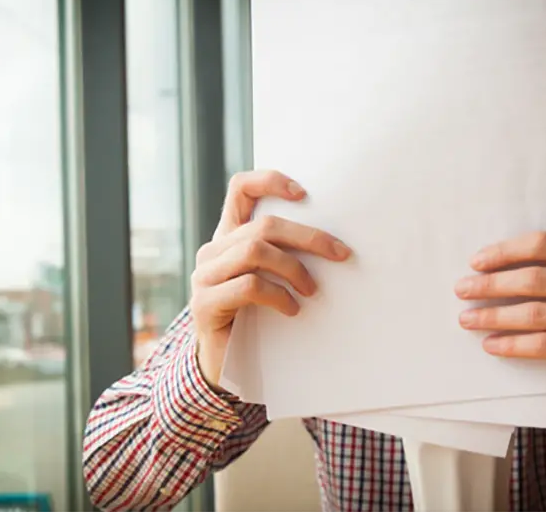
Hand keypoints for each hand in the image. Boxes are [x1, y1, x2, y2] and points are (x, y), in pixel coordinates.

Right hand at [190, 170, 350, 389]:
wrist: (221, 366)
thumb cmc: (254, 319)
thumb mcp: (269, 280)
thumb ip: (283, 257)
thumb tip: (334, 244)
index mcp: (228, 237)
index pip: (241, 189)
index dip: (270, 181)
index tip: (304, 194)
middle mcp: (213, 251)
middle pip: (263, 226)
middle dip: (309, 237)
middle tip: (340, 254)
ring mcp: (205, 277)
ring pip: (255, 251)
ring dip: (294, 269)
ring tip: (312, 290)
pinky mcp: (205, 304)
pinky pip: (249, 286)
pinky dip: (278, 295)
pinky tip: (292, 309)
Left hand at [455, 231, 545, 403]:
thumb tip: (491, 268)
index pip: (544, 244)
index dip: (506, 251)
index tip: (476, 262)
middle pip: (535, 279)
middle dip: (491, 285)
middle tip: (462, 290)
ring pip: (535, 314)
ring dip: (494, 316)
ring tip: (468, 319)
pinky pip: (543, 345)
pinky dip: (512, 344)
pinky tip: (491, 344)